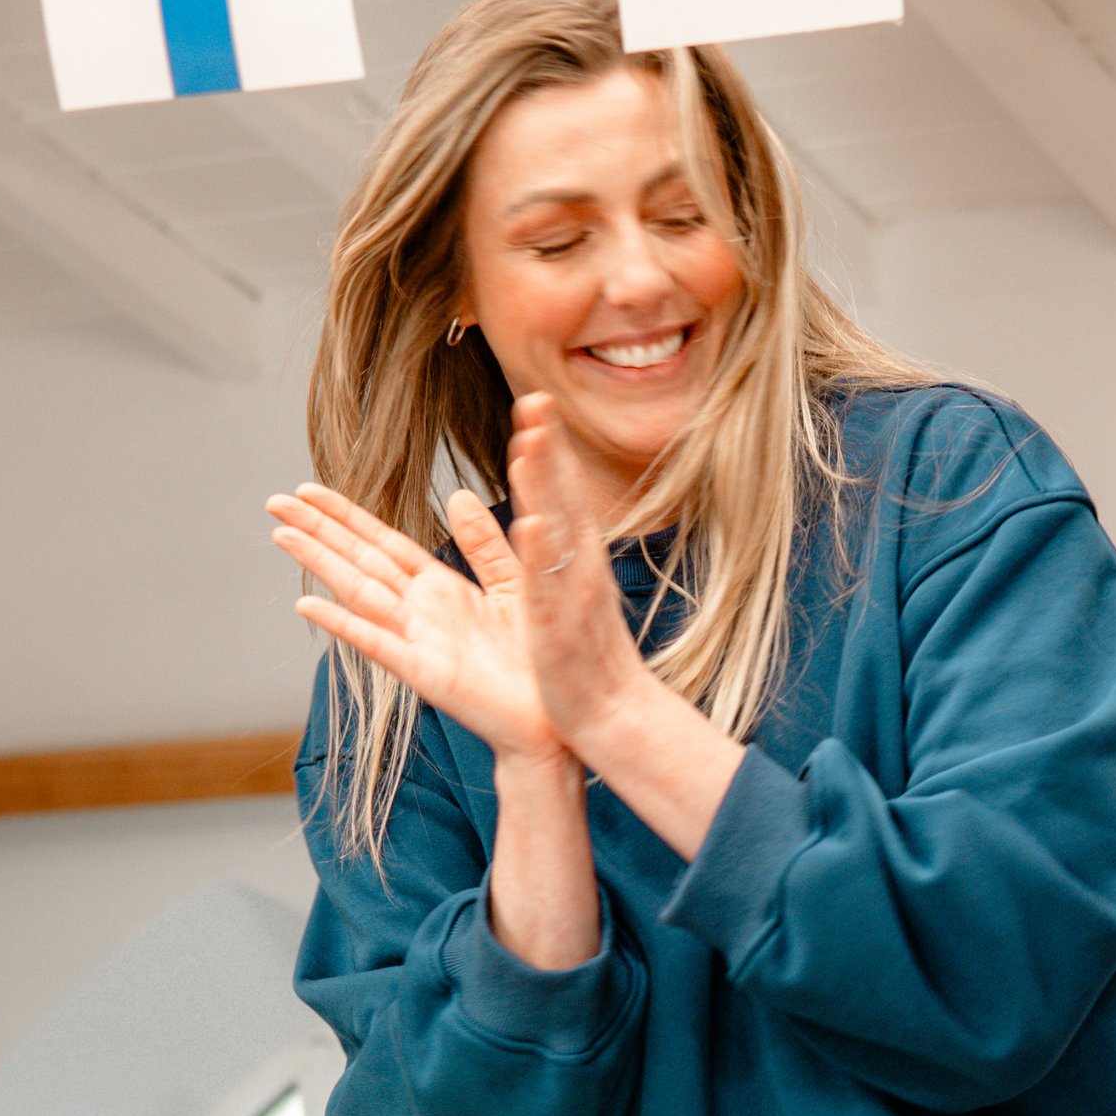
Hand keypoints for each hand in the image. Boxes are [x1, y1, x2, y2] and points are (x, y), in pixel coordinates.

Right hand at [269, 482, 564, 765]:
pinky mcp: (425, 673)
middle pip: (360, 561)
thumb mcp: (515, 586)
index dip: (345, 515)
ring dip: (320, 564)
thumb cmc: (537, 661)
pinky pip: (377, 643)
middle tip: (274, 501)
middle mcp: (420, 612)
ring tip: (281, 535)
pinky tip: (308, 606)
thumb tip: (459, 494)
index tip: (308, 489)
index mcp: (441, 588)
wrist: (551, 721)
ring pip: (359, 593)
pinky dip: (343, 624)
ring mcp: (417, 641)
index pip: (382, 542)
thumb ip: (486, 544)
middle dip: (317, 530)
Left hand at [503, 393, 657, 758]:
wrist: (613, 717)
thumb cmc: (583, 658)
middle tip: (536, 398)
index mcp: (578, 561)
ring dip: (544, 489)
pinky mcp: (561, 633)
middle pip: (564, 499)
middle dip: (549, 449)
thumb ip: (522, 551)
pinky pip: (550, 590)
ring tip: (530, 445)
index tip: (535, 400)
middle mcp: (580, 570)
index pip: (562, 493)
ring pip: (557, 535)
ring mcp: (573, 599)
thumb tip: (502, 507)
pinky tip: (534, 524)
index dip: (549, 447)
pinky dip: (544, 557)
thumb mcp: (552, 595)